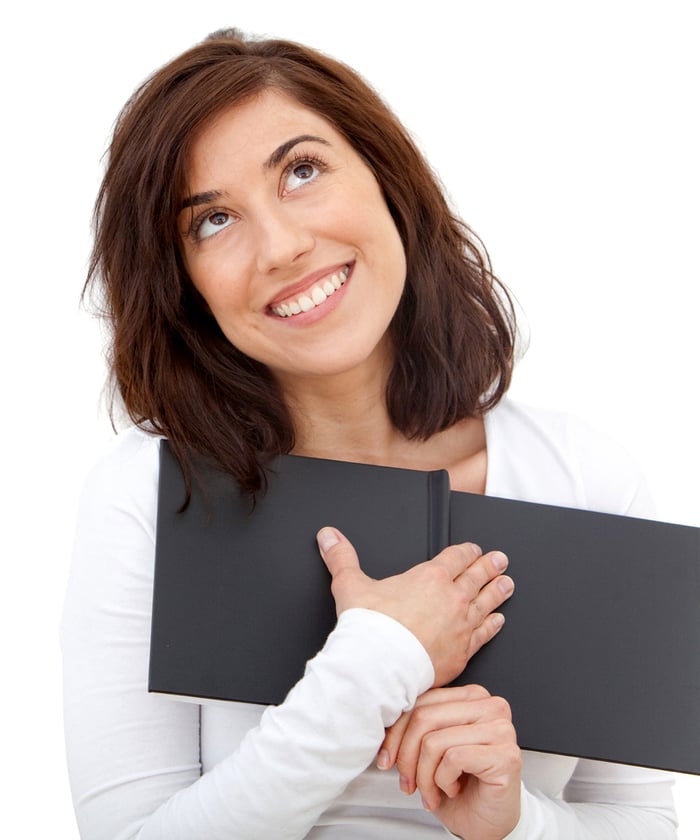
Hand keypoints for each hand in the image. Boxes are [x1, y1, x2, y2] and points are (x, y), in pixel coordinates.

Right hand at [316, 527, 513, 685]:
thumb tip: (329, 536)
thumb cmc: (369, 628)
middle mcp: (451, 598)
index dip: (467, 551)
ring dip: (498, 591)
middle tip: (501, 560)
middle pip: (478, 576)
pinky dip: (493, 625)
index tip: (474, 549)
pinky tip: (498, 621)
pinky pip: (484, 634)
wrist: (378, 667)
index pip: (457, 557)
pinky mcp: (462, 651)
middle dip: (490, 566)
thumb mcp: (350, 585)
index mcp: (429, 577)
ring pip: (487, 602)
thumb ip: (341, 557)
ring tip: (508, 584)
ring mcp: (460, 625)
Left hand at [379, 685, 520, 839]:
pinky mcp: (506, 755)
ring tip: (432, 792)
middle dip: (407, 758)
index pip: (422, 701)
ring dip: (425, 777)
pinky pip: (453, 760)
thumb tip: (385, 721)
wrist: (486, 822)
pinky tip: (453, 789)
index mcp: (472, 696)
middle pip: (424, 718)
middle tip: (409, 783)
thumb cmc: (461, 784)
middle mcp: (490, 706)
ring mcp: (502, 729)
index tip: (387, 758)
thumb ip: (416, 725)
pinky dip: (443, 781)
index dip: (396, 732)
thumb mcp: (431, 747)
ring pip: (434, 742)